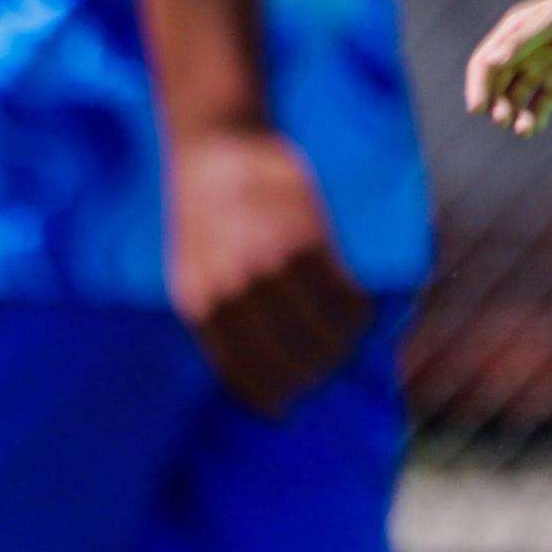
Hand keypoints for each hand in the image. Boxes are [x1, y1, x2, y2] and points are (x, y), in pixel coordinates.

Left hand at [166, 124, 368, 413]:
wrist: (212, 141)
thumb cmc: (203, 209)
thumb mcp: (190, 261)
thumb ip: (215, 306)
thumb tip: (246, 365)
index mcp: (196, 300)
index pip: (236, 370)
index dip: (265, 396)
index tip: (283, 410)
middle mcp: (231, 289)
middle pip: (285, 360)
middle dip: (310, 376)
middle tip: (324, 375)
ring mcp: (269, 264)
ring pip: (321, 330)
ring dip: (341, 346)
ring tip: (348, 341)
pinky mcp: (304, 237)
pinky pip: (342, 292)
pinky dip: (357, 309)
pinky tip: (361, 309)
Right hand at [462, 0, 551, 135]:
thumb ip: (522, 40)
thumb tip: (490, 62)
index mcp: (513, 33)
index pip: (484, 62)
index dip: (476, 85)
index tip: (478, 108)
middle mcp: (521, 53)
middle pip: (496, 84)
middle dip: (495, 104)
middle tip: (502, 120)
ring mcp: (540, 71)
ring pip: (514, 99)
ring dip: (512, 116)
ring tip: (522, 130)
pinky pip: (538, 108)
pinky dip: (533, 120)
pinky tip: (535, 128)